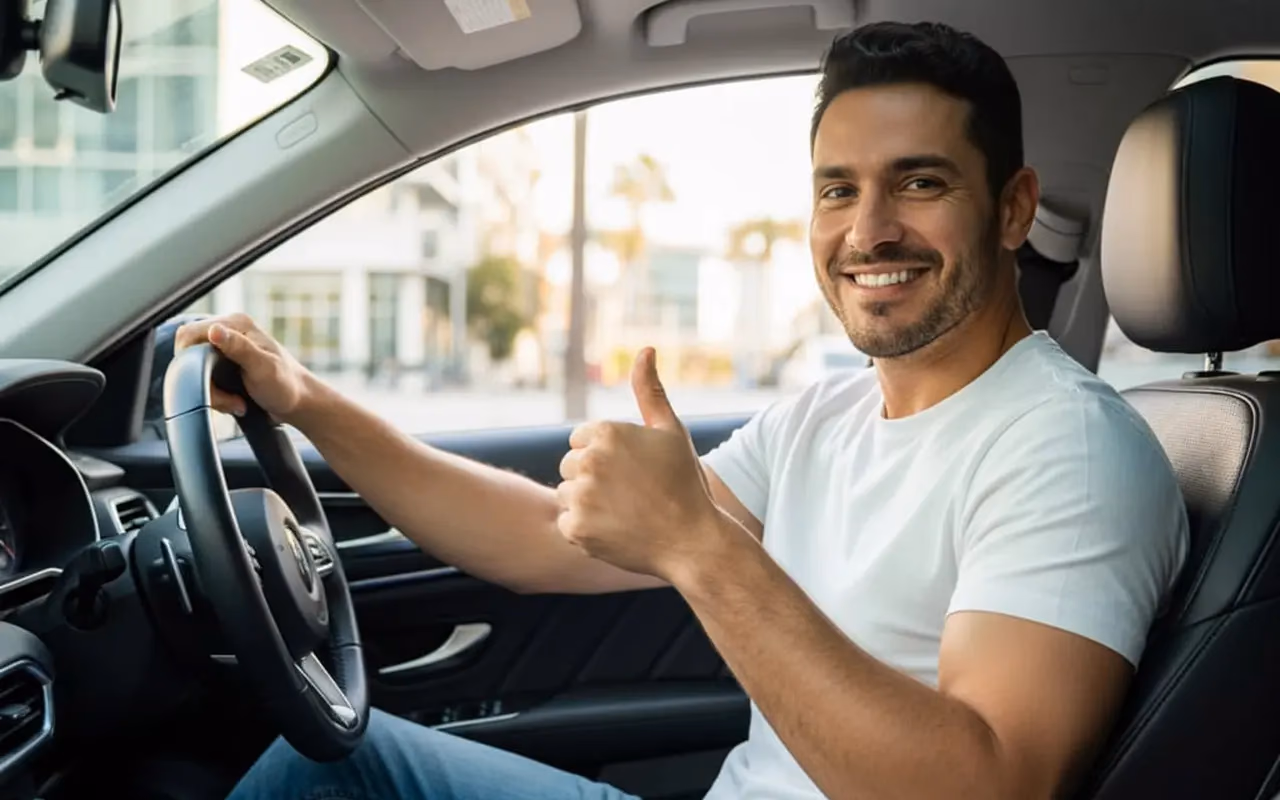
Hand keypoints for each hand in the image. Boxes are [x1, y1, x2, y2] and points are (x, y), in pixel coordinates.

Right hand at [173, 313, 315, 424]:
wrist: (299, 404)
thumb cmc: (287, 385)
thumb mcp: (263, 367)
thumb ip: (239, 348)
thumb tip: (214, 330)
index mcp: (236, 324)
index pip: (190, 333)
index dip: (189, 359)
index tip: (205, 380)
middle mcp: (228, 333)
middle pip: (189, 354)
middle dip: (203, 382)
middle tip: (226, 399)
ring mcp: (226, 350)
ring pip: (195, 371)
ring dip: (212, 393)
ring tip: (235, 403)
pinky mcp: (225, 367)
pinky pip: (205, 381)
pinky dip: (216, 396)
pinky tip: (235, 402)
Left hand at [556, 348, 728, 582]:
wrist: (693, 541)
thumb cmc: (684, 483)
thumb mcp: (671, 430)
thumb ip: (650, 389)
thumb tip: (645, 349)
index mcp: (607, 432)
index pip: (580, 440)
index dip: (606, 457)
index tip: (632, 472)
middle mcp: (589, 460)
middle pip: (570, 466)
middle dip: (593, 478)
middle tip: (631, 495)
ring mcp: (580, 496)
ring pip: (566, 494)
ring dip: (587, 504)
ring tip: (624, 513)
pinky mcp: (575, 528)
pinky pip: (567, 523)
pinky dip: (585, 530)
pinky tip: (616, 531)